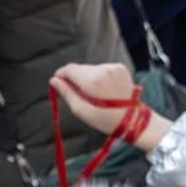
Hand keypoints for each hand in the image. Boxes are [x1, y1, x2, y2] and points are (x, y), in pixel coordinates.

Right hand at [50, 62, 169, 150]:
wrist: (132, 118)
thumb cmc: (105, 119)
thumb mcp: (80, 110)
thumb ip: (66, 93)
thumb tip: (54, 81)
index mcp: (93, 80)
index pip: (70, 69)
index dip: (60, 75)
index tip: (57, 83)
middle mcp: (104, 69)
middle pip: (80, 68)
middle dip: (74, 79)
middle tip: (75, 94)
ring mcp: (113, 67)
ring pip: (90, 68)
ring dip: (86, 78)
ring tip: (90, 94)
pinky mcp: (120, 68)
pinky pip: (101, 69)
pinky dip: (97, 77)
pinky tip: (100, 90)